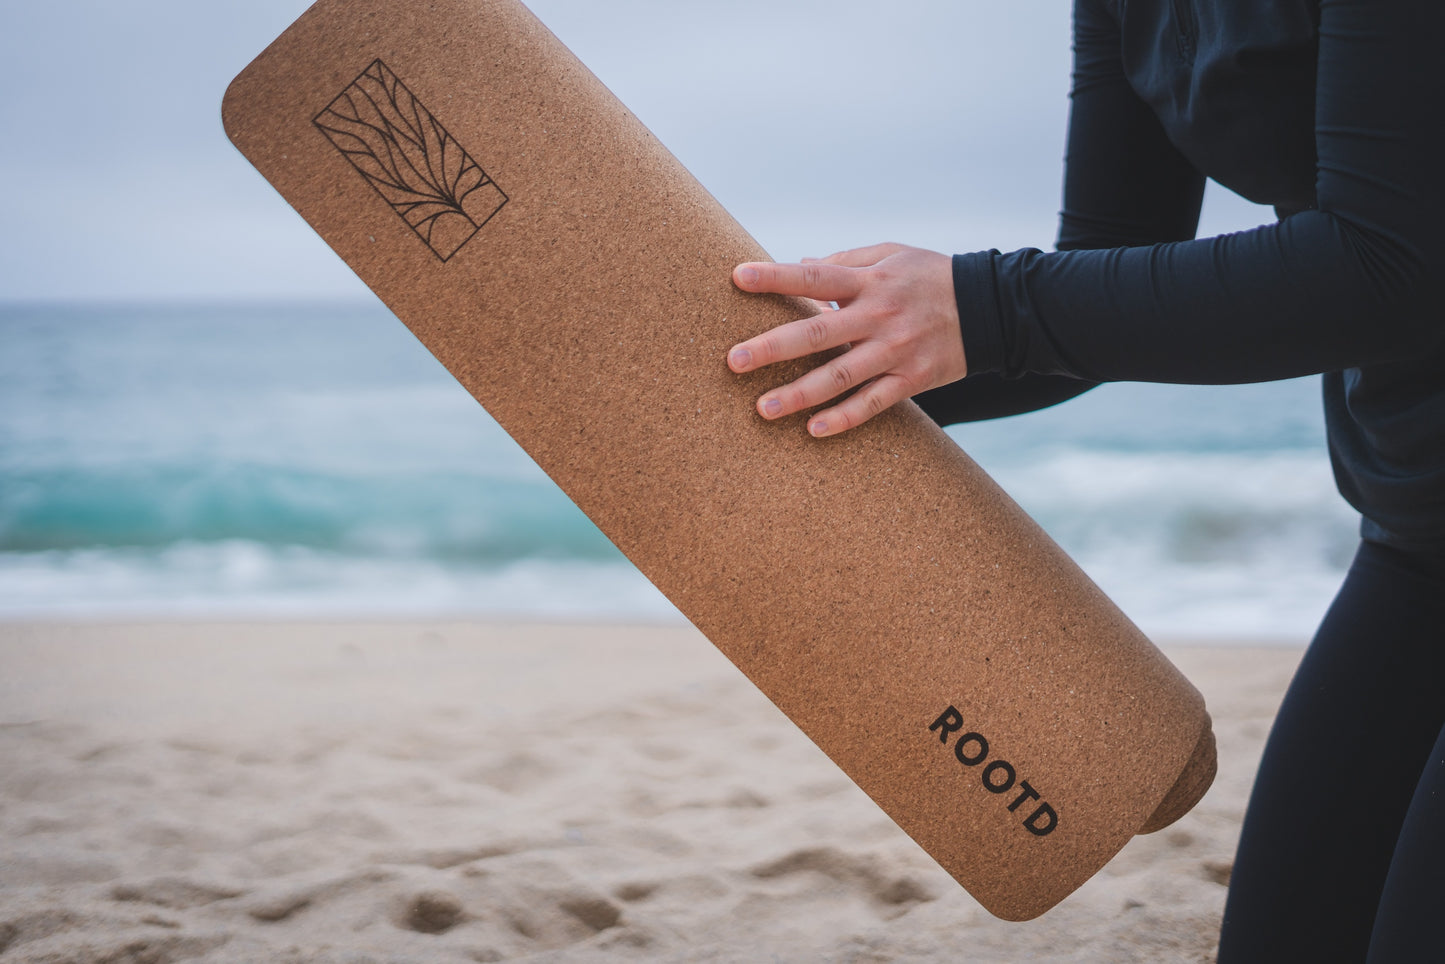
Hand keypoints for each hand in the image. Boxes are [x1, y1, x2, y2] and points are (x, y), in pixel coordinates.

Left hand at [727, 243, 964, 436]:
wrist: (992, 307)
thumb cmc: (931, 276)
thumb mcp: (891, 255)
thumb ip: (844, 262)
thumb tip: (798, 264)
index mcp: (869, 281)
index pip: (814, 277)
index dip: (775, 276)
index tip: (738, 277)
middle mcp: (879, 316)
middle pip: (818, 333)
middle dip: (773, 347)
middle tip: (733, 361)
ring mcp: (895, 351)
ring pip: (841, 377)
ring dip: (799, 394)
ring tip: (762, 409)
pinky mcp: (912, 379)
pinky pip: (874, 403)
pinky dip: (844, 418)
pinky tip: (814, 430)